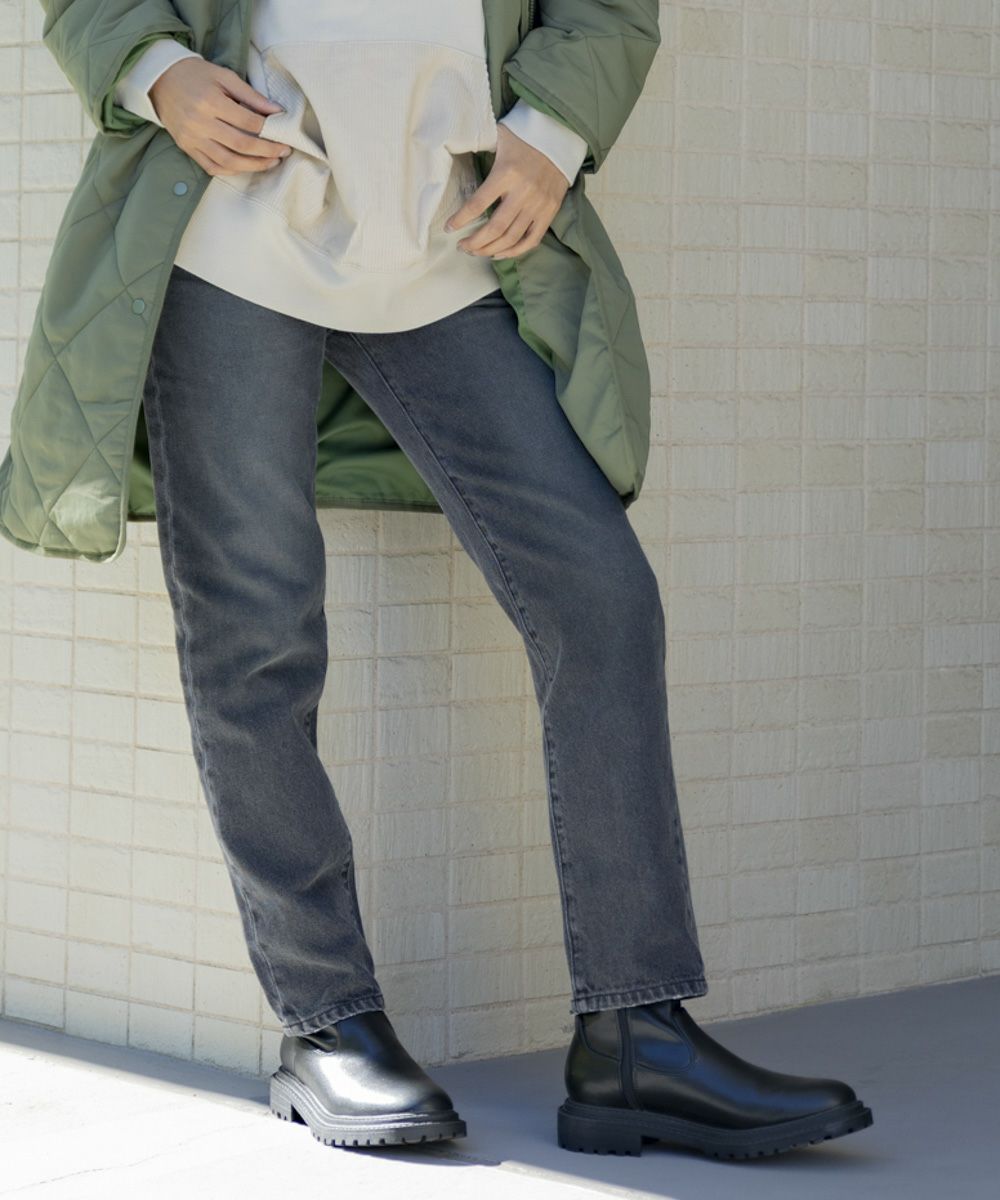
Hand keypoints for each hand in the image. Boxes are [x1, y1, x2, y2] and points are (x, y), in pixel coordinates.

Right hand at [150, 57, 292, 175]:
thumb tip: (277, 111)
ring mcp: (192, 138)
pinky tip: (247, 167)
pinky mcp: (187, 148)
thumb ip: (250, 95)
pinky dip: (233, 170)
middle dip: (267, 151)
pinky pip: (213, 166)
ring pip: (228, 161)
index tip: (284, 134)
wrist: (160, 80)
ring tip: (271, 162)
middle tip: (284, 151)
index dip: (269, 130)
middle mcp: (200, 122)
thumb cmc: (196, 75)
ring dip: (254, 165)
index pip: (247, 121)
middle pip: (241, 144)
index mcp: (210, 101)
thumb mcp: (224, 76)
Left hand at [444, 123, 569, 259]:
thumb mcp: (498, 138)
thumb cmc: (523, 138)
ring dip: (490, 250)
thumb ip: (479, 148)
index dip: (460, 220)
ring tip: (476, 252)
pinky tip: (499, 254)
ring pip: (511, 238)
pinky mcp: (550, 212)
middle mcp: (523, 192)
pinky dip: (514, 251)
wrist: (559, 138)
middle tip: (462, 246)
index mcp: (506, 173)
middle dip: (474, 243)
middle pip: (495, 229)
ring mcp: (538, 205)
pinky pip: (531, 240)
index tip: (449, 228)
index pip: (477, 204)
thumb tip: (451, 152)